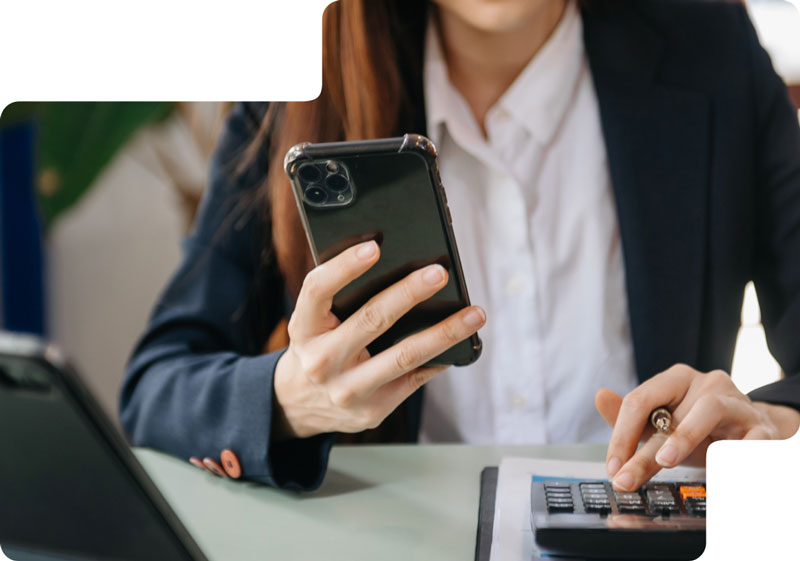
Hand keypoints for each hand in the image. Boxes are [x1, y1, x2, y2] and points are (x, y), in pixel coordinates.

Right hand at [273, 240, 485, 438]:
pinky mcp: (372, 410)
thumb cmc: (318, 347)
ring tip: (474, 314)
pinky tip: (461, 344)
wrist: (301, 405)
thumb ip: (340, 299)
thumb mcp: (313, 323)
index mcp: (303, 328)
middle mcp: (321, 360)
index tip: (374, 246)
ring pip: (404, 356)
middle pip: (371, 319)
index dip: (345, 266)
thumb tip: (401, 268)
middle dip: (409, 293)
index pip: (318, 290)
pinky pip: (414, 379)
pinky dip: (440, 359)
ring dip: (444, 332)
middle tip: (439, 273)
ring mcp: (348, 389)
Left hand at [595, 364, 799, 491]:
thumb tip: (600, 396)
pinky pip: (749, 438)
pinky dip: (734, 453)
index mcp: (676, 380)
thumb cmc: (702, 429)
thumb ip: (630, 417)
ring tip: (666, 462)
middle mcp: (706, 382)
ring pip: (708, 409)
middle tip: (625, 480)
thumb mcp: (663, 425)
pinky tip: (720, 471)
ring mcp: (736, 401)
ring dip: (685, 436)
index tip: (612, 468)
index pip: (640, 400)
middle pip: (669, 414)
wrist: (752, 432)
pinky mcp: (762, 426)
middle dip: (643, 454)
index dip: (621, 435)